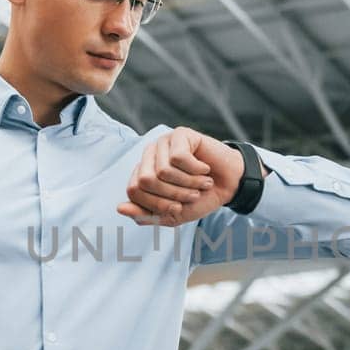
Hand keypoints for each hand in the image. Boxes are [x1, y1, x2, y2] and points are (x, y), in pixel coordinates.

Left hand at [117, 127, 248, 227]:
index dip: (156, 204)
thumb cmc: (200, 198)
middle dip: (172, 194)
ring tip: (202, 183)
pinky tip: (204, 169)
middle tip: (192, 195)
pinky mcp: (180, 134)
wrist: (229, 186)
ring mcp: (163, 143)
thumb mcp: (172, 215)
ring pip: (164, 170)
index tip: (178, 208)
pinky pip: (179, 158)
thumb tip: (120, 208)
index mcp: (142, 174)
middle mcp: (149, 156)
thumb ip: (146, 215)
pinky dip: (196, 170)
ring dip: (188, 183)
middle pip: (145, 180)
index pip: (133, 190)